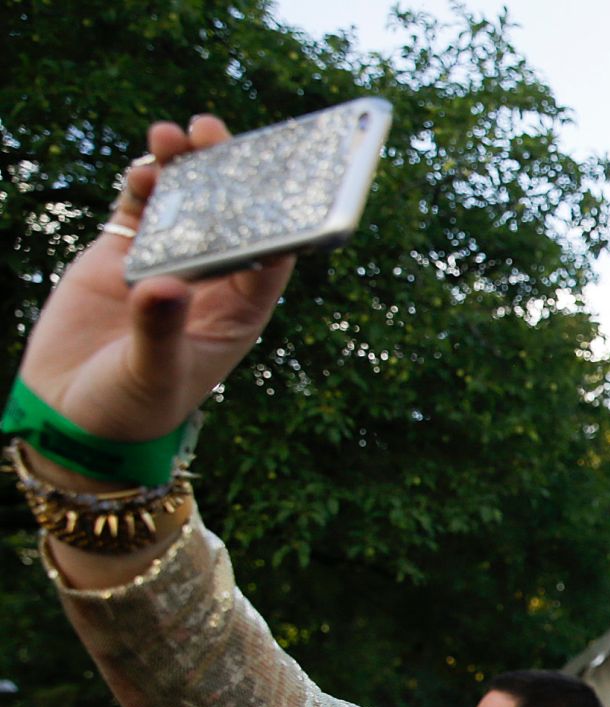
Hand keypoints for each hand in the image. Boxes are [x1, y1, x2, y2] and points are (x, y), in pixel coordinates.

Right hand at [18, 116, 293, 467]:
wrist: (72, 416)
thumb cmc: (130, 409)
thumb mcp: (152, 374)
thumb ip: (160, 331)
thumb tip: (164, 285)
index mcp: (236, 315)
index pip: (268, 261)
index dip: (278, 220)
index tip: (280, 180)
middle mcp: (208, 284)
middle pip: (228, 219)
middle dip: (227, 176)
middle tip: (217, 132)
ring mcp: (165, 265)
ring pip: (184, 205)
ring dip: (183, 169)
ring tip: (175, 135)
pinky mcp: (121, 257)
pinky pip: (138, 210)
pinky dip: (142, 185)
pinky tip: (146, 164)